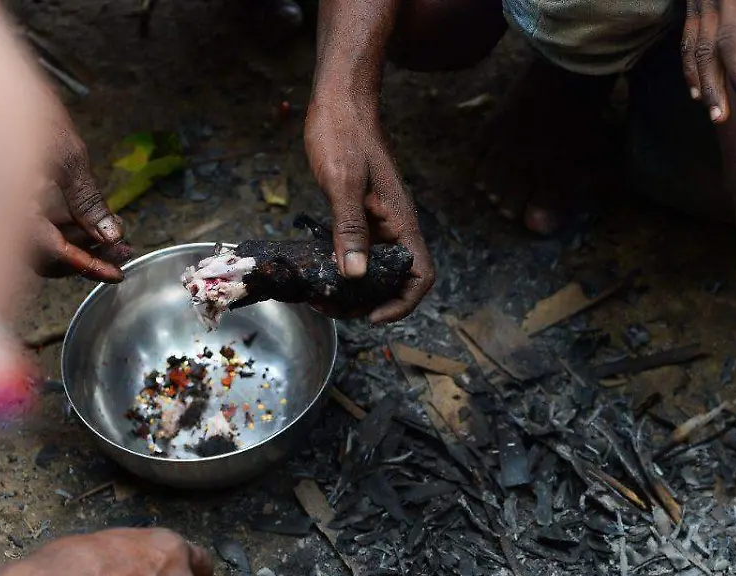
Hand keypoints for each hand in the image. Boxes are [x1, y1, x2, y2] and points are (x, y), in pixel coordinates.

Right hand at [31, 99, 131, 282]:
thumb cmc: (16, 109)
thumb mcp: (65, 156)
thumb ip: (88, 201)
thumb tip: (111, 234)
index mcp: (9, 209)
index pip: (54, 255)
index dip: (90, 265)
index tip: (117, 273)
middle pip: (45, 259)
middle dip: (87, 256)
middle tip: (120, 250)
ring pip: (38, 245)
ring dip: (75, 243)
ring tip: (112, 234)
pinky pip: (29, 227)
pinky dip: (58, 228)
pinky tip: (85, 222)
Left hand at [304, 96, 433, 322]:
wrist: (340, 101)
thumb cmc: (344, 134)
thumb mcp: (343, 182)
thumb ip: (350, 228)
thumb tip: (356, 275)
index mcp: (401, 220)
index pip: (419, 275)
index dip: (401, 303)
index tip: (371, 315)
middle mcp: (394, 226)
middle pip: (394, 280)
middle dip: (366, 302)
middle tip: (330, 307)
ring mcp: (378, 221)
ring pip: (373, 269)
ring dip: (351, 289)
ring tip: (320, 295)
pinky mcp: (361, 214)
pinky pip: (358, 251)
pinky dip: (341, 267)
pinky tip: (317, 271)